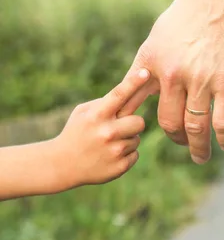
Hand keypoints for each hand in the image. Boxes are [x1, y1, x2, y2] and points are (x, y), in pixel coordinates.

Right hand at [54, 69, 149, 188]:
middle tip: (118, 128)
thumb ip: (105, 103)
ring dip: (126, 140)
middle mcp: (107, 132)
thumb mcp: (83, 112)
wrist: (62, 165)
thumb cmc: (76, 132)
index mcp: (97, 115)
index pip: (119, 94)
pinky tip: (109, 156)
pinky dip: (125, 155)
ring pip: (136, 139)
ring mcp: (114, 151)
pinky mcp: (120, 167)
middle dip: (132, 124)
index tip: (146, 72)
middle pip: (139, 122)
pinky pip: (135, 154)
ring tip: (107, 144)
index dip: (134, 82)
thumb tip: (132, 94)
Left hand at [119, 0, 223, 163]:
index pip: (135, 102)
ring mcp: (202, 81)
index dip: (135, 123)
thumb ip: (151, 59)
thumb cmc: (196, 8)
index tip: (137, 135)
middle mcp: (173, 74)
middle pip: (167, 121)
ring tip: (200, 156)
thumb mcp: (161, 31)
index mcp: (152, 60)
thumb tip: (140, 81)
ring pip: (194, 129)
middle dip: (174, 138)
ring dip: (197, 149)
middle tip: (181, 143)